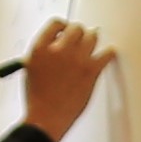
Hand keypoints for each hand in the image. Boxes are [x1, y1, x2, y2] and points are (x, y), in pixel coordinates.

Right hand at [17, 17, 114, 139]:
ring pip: (92, 36)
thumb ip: (44, 53)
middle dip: (78, 31)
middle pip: (76, 28)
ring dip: (92, 37)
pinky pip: (106, 54)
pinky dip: (109, 52)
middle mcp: (59, 50)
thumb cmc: (38, 99)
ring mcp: (77, 59)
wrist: (46, 118)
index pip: (56, 24)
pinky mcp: (91, 71)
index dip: (63, 26)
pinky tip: (109, 52)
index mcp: (40, 48)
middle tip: (81, 35)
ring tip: (93, 38)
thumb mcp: (31, 68)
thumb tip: (57, 45)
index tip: (66, 29)